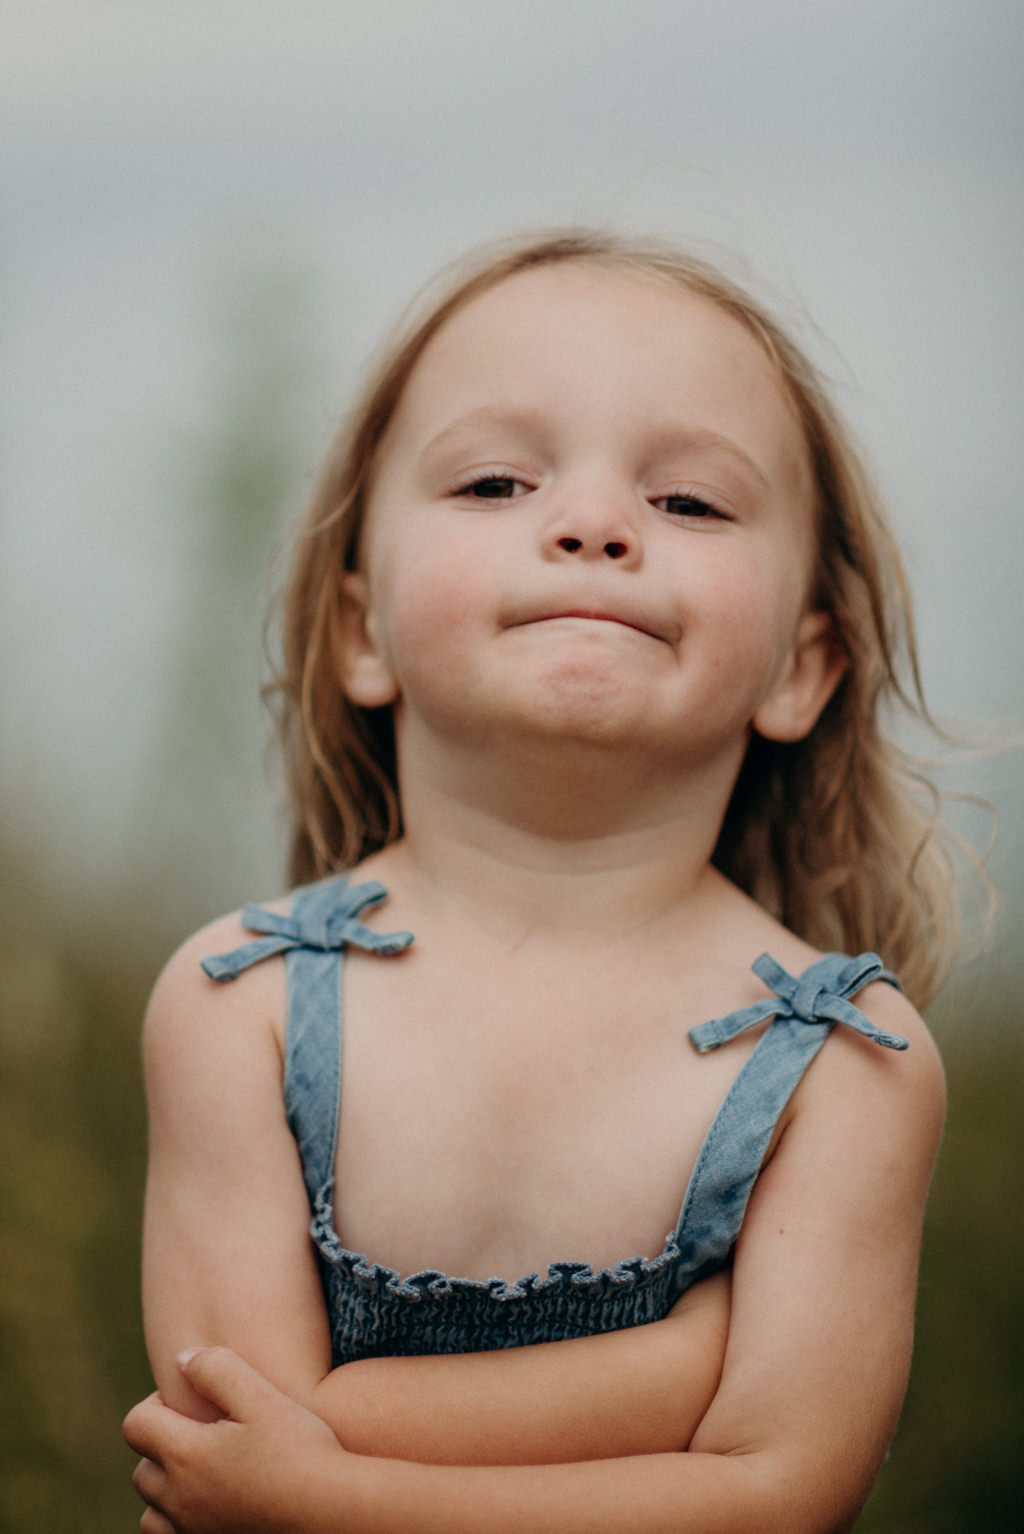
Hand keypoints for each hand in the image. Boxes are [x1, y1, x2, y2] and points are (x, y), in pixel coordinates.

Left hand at [124, 1347, 345, 1532]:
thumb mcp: (263, 1396)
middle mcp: (180, 1502)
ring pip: (152, 1513)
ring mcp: (193, 1533)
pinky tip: (217, 1502)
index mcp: (186, 1457)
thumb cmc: (301, 1451)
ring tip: (208, 1471)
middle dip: (162, 1445)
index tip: (194, 1400)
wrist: (333, 1514)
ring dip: (167, 1489)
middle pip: (142, 1470)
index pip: (136, 1425)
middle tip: (205, 1431)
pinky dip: (180, 1521)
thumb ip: (217, 1369)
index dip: (155, 1404)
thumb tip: (182, 1359)